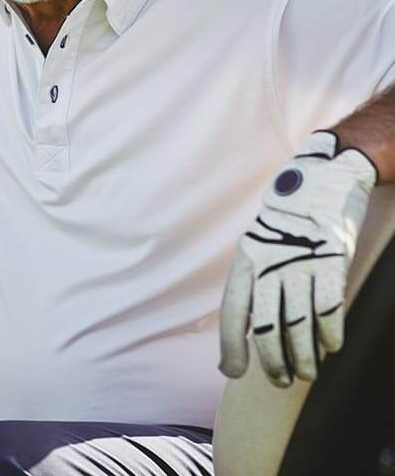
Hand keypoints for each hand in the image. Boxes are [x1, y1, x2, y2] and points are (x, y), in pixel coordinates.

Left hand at [219, 130, 376, 386]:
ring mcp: (301, 264)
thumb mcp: (259, 246)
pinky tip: (330, 347)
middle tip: (280, 381)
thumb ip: (255, 282)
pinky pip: (329, 308)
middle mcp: (269, 264)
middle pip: (267, 325)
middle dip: (272, 360)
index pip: (233, 311)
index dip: (230, 345)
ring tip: (307, 373)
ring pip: (299, 324)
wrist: (321, 182)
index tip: (231, 372)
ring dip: (303, 356)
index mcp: (246, 260)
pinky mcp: (331, 262)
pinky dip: (330, 334)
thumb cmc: (287, 222)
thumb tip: (252, 328)